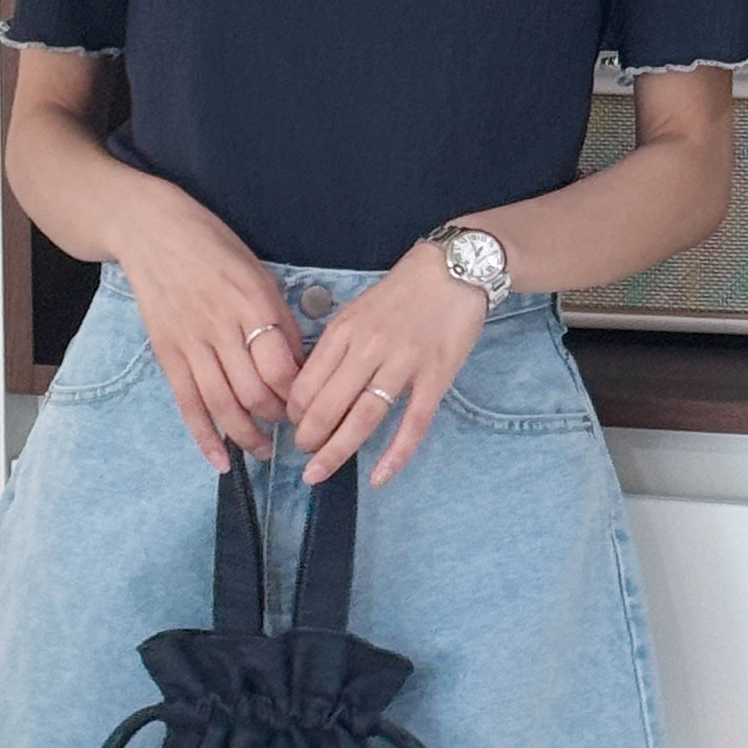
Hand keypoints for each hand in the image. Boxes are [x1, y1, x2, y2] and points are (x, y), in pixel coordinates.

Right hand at [112, 180, 301, 473]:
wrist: (150, 229)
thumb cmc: (211, 244)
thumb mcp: (257, 271)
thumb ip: (277, 317)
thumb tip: (298, 363)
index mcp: (253, 302)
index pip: (282, 368)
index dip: (298, 396)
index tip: (308, 404)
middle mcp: (222, 325)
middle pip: (255, 391)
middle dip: (276, 419)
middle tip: (290, 429)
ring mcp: (191, 341)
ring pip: (222, 404)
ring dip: (246, 436)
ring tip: (263, 451)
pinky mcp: (166, 351)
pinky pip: (187, 402)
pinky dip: (204, 436)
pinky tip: (220, 460)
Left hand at [288, 241, 487, 487]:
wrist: (454, 269)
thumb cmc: (402, 291)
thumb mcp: (357, 309)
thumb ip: (336, 345)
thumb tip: (311, 385)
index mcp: (344, 330)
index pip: (307, 382)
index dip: (294, 412)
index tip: (293, 426)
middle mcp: (368, 348)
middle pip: (328, 405)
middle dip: (308, 438)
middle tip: (303, 456)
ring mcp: (404, 364)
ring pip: (364, 418)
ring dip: (337, 451)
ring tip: (319, 472)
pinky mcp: (436, 377)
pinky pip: (413, 423)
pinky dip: (395, 454)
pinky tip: (379, 477)